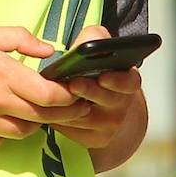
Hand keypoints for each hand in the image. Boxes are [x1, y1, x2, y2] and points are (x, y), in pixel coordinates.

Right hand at [0, 25, 89, 148]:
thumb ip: (17, 37)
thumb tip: (49, 50)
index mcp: (0, 71)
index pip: (51, 94)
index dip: (69, 97)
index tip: (77, 94)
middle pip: (43, 117)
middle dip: (61, 114)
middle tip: (69, 108)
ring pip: (24, 132)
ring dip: (31, 122)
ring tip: (26, 110)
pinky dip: (2, 131)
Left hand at [52, 25, 144, 152]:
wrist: (100, 103)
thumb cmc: (95, 68)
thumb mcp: (98, 46)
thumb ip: (94, 38)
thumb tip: (83, 45)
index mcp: (127, 80)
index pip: (130, 82)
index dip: (118, 81)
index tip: (104, 77)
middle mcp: (121, 105)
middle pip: (106, 100)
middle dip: (89, 92)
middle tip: (74, 84)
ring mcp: (108, 125)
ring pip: (84, 115)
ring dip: (66, 103)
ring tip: (51, 91)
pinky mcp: (93, 139)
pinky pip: (71, 129)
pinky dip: (57, 117)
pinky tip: (45, 106)